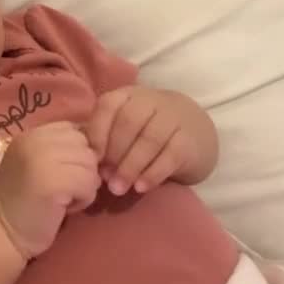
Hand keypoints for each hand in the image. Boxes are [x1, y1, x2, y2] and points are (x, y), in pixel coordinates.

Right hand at [0, 122, 100, 258]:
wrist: (0, 232)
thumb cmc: (23, 202)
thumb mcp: (38, 163)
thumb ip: (60, 149)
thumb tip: (99, 145)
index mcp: (32, 132)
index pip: (75, 130)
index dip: (77, 153)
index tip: (64, 174)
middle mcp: (36, 139)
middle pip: (86, 146)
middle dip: (83, 170)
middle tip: (64, 189)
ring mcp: (43, 158)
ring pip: (90, 165)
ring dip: (84, 186)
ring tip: (63, 199)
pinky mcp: (53, 181)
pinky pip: (89, 184)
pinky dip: (83, 200)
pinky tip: (64, 208)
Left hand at [84, 86, 217, 195]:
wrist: (196, 133)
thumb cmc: (149, 132)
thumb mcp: (126, 128)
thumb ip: (106, 139)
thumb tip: (87, 164)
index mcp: (129, 95)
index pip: (109, 105)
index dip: (97, 132)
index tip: (92, 159)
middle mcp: (152, 101)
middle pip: (129, 122)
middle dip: (114, 153)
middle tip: (105, 179)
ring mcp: (174, 118)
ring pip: (149, 139)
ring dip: (130, 167)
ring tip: (118, 188)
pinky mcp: (190, 140)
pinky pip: (170, 156)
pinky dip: (153, 173)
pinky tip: (141, 187)